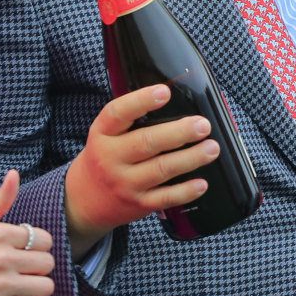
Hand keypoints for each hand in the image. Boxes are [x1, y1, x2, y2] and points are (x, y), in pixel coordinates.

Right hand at [0, 171, 56, 295]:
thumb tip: (15, 174)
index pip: (45, 240)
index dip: (37, 246)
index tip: (23, 251)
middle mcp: (2, 258)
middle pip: (48, 264)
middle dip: (37, 267)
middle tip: (21, 270)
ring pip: (45, 287)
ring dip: (35, 288)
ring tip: (19, 285)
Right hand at [63, 84, 218, 254]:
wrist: (83, 200)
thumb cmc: (103, 158)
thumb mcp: (105, 136)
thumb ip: (132, 120)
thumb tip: (174, 97)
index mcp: (102, 134)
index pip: (117, 114)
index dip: (140, 101)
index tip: (164, 92)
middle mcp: (110, 158)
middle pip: (146, 142)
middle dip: (179, 133)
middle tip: (203, 125)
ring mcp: (124, 183)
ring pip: (161, 169)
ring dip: (190, 158)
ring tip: (212, 148)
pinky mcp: (138, 204)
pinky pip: (165, 198)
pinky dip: (185, 191)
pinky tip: (202, 183)